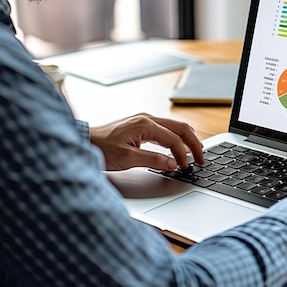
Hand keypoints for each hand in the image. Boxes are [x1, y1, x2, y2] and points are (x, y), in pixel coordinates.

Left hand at [89, 113, 203, 170]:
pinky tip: (179, 148)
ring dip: (186, 140)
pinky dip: (176, 139)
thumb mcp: (128, 159)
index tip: (185, 167)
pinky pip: (166, 129)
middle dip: (194, 143)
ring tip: (194, 154)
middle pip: (181, 128)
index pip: (173, 139)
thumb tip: (173, 164)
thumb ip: (153, 161)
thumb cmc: (101, 148)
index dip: (183, 155)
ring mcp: (145, 120)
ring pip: (175, 127)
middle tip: (201, 158)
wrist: (85, 141)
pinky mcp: (142, 125)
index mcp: (145, 124)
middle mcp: (147, 118)